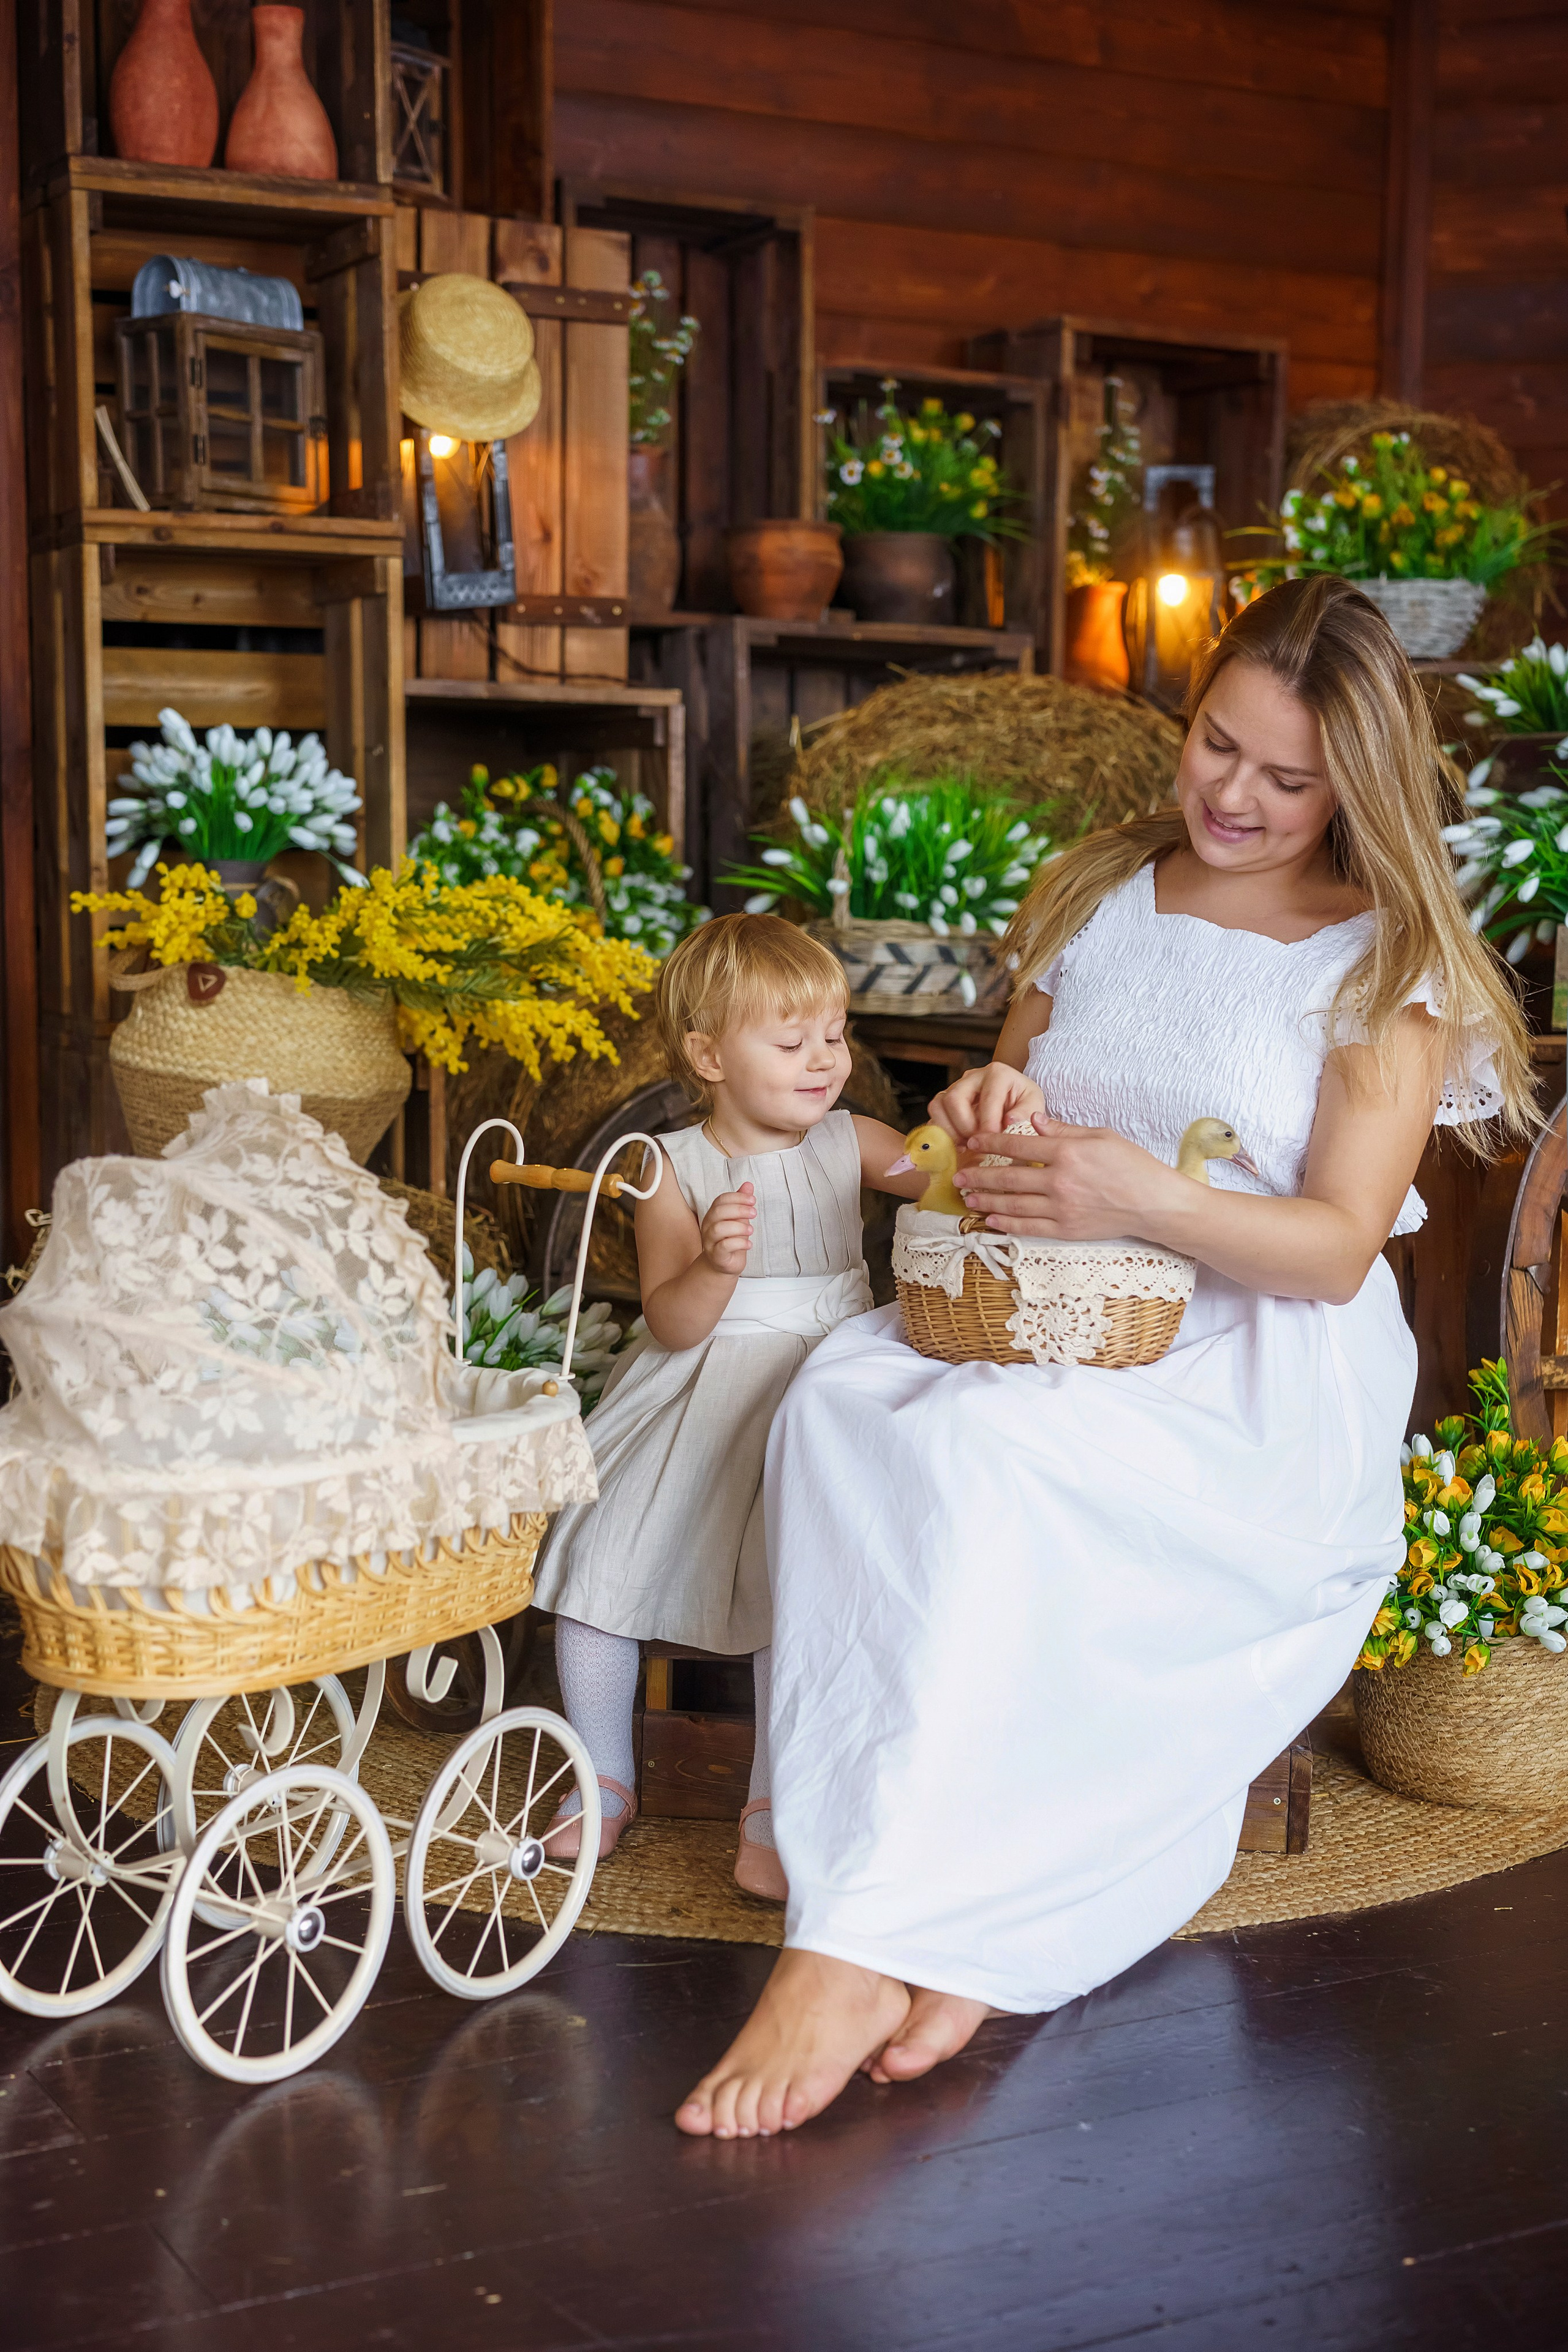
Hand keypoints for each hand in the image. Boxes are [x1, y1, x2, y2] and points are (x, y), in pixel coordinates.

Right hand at [700, 1183, 755, 1274]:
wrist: (723, 1264)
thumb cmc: (731, 1239)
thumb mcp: (738, 1219)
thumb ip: (741, 1203)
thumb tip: (748, 1185)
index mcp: (713, 1214)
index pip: (721, 1200)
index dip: (737, 1197)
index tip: (753, 1200)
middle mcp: (707, 1226)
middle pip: (719, 1212)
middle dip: (739, 1210)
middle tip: (754, 1212)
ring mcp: (709, 1241)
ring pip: (719, 1229)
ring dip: (738, 1227)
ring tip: (751, 1230)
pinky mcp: (715, 1255)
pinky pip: (724, 1246)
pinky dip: (739, 1243)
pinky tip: (749, 1244)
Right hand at [927, 1061, 1046, 1141]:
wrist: (1012, 1103)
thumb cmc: (1023, 1103)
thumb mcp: (1034, 1105)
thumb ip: (1026, 1113)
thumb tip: (1009, 1121)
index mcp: (998, 1073)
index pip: (987, 1097)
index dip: (989, 1123)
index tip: (994, 1142)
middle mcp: (972, 1077)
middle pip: (954, 1099)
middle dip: (965, 1126)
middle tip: (979, 1142)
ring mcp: (955, 1088)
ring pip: (939, 1106)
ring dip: (951, 1131)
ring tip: (968, 1144)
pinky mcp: (945, 1103)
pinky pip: (934, 1117)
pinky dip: (944, 1134)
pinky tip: (961, 1144)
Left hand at [954, 1117, 1178, 1239]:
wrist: (1155, 1203)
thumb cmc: (1133, 1165)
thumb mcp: (1101, 1136)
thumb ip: (1064, 1130)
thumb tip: (1033, 1121)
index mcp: (1067, 1152)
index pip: (1018, 1146)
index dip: (991, 1143)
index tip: (973, 1143)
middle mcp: (1060, 1181)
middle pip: (1008, 1178)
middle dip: (979, 1177)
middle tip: (959, 1176)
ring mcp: (1062, 1208)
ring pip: (1013, 1205)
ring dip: (986, 1202)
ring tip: (968, 1198)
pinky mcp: (1067, 1230)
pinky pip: (1029, 1227)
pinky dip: (1007, 1224)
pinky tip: (991, 1220)